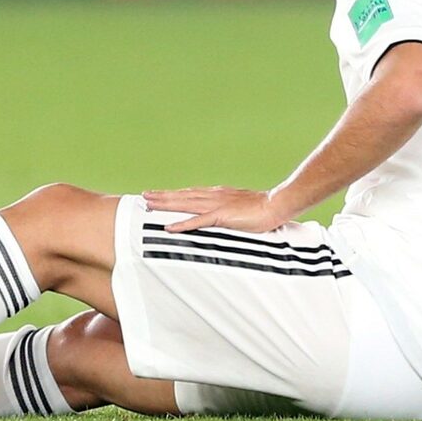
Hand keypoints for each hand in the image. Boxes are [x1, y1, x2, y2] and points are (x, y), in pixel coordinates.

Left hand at [142, 186, 285, 234]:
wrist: (276, 205)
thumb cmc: (262, 208)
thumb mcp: (240, 208)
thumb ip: (227, 211)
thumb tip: (219, 216)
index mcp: (217, 194)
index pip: (190, 193)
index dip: (173, 194)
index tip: (158, 195)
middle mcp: (213, 196)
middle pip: (182, 196)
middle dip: (162, 196)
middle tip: (145, 196)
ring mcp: (216, 205)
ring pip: (185, 204)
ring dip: (166, 205)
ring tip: (150, 205)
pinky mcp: (221, 216)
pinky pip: (197, 221)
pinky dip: (182, 224)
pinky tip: (169, 227)